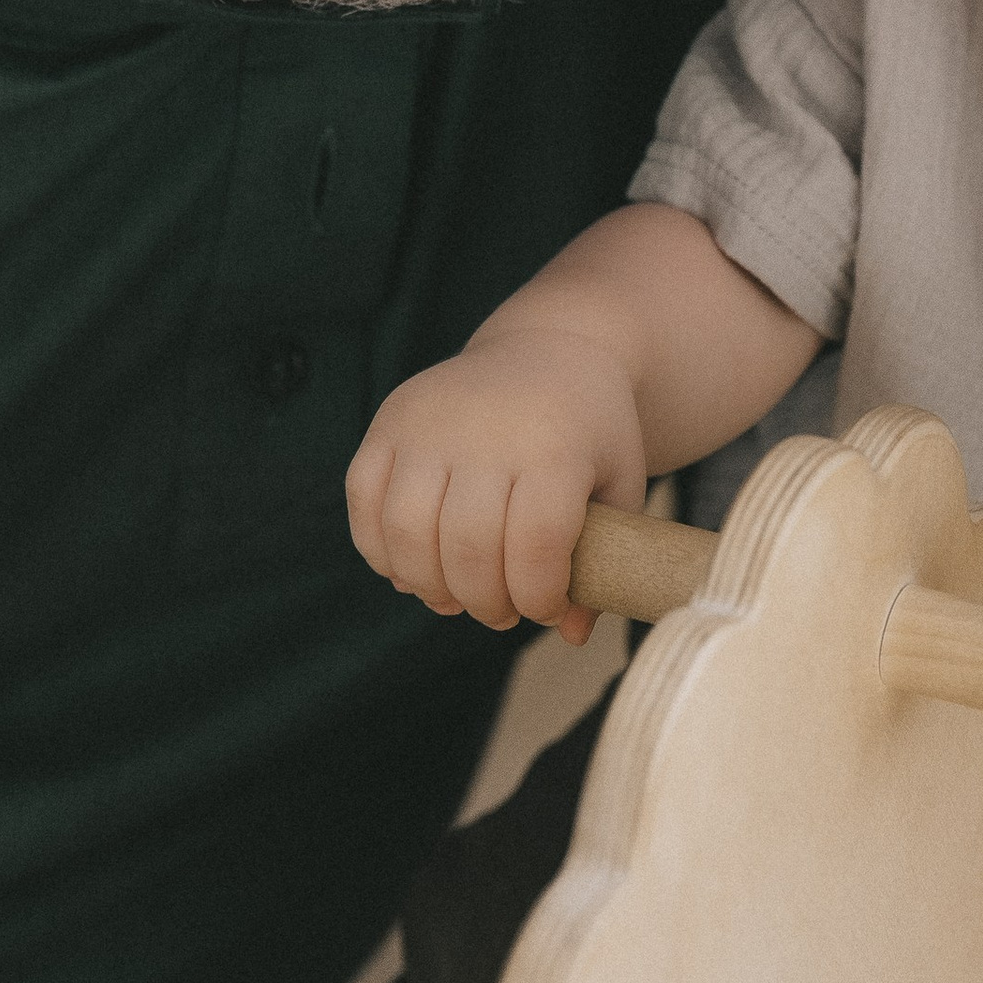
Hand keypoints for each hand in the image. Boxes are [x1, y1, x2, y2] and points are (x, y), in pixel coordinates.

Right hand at [345, 324, 648, 635]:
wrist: (550, 347)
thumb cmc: (590, 429)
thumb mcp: (619, 484)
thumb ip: (606, 558)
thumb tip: (573, 635)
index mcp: (554, 445)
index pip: (536, 547)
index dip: (538, 597)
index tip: (547, 608)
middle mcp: (486, 431)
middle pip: (468, 549)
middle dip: (485, 601)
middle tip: (501, 612)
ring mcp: (430, 422)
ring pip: (406, 532)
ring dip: (429, 585)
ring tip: (456, 597)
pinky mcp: (390, 420)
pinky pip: (363, 501)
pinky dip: (380, 549)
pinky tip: (414, 567)